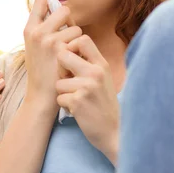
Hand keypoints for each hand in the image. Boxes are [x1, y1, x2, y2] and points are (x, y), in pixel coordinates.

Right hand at [23, 0, 81, 106]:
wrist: (41, 96)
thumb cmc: (41, 71)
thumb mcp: (34, 46)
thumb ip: (42, 29)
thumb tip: (54, 6)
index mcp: (29, 29)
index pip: (41, 1)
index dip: (51, 4)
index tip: (55, 14)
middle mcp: (37, 32)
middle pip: (63, 9)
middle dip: (69, 21)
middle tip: (67, 36)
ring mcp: (49, 40)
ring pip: (75, 27)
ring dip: (76, 39)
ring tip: (69, 54)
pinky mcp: (62, 50)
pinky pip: (80, 40)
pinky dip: (80, 50)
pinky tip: (73, 61)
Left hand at [55, 35, 119, 163]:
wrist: (115, 132)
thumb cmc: (104, 104)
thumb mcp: (103, 79)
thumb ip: (89, 64)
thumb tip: (67, 49)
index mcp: (102, 65)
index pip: (83, 40)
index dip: (70, 47)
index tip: (71, 60)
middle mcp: (95, 72)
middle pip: (62, 55)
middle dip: (60, 69)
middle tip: (69, 82)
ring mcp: (86, 87)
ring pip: (58, 82)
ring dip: (63, 93)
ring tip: (77, 101)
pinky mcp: (77, 101)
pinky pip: (59, 98)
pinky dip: (65, 106)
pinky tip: (77, 111)